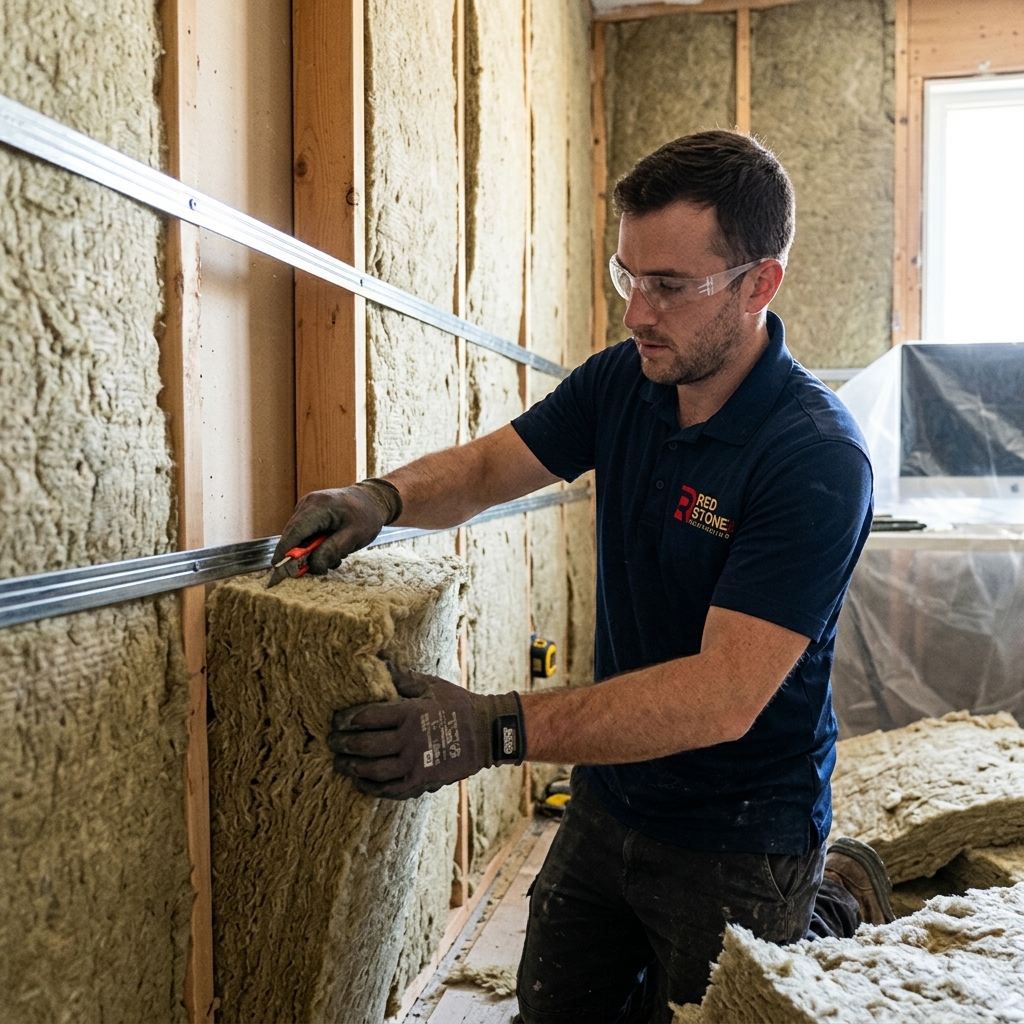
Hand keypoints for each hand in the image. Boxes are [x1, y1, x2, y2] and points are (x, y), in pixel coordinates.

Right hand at [267, 479, 401, 586]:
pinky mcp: (308, 513)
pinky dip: (314, 545)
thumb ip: (332, 551)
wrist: (372, 500)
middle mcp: (307, 504)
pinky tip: (331, 547)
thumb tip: (312, 565)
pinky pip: (304, 533)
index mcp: (318, 507)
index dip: (284, 552)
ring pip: (298, 537)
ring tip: (335, 556)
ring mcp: (306, 507)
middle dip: (300, 556)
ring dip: (311, 551)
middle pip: (292, 536)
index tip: (277, 569)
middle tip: (316, 570)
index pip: (294, 532)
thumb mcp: (354, 536)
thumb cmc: (366, 516)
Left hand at [327, 663, 526, 799]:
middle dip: (343, 744)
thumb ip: (404, 679)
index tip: (335, 720)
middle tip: (330, 742)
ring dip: (352, 767)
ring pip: (374, 770)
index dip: (346, 719)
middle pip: (366, 745)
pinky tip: (361, 782)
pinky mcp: (423, 781)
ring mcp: (416, 764)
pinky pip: (390, 789)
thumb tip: (381, 665)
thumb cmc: (458, 704)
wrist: (487, 733)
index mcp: (411, 712)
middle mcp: (410, 740)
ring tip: (340, 763)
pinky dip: (372, 787)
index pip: (367, 717)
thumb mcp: (433, 686)